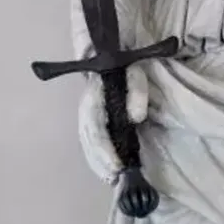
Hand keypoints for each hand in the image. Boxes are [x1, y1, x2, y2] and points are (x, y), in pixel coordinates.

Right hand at [77, 64, 150, 183]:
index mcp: (95, 90)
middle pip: (87, 136)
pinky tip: (108, 170)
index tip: (117, 165)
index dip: (103, 147)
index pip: (94, 124)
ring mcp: (90, 108)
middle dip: (100, 159)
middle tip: (115, 177)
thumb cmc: (127, 55)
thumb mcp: (136, 66)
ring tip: (111, 179)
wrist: (113, 44)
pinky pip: (92, 138)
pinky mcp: (96, 114)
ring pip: (87, 140)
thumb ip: (136, 89)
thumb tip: (135, 117)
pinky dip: (99, 155)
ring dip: (97, 161)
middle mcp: (88, 102)